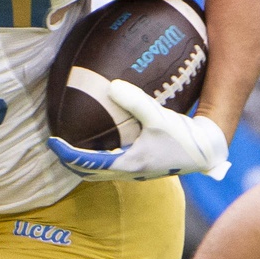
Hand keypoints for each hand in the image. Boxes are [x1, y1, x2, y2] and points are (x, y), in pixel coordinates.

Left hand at [46, 80, 230, 181]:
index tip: (52, 142)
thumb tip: (111, 85)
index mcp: (128, 164)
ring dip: (86, 162)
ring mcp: (136, 172)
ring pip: (101, 172)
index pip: (88, 163)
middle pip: (89, 173)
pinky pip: (114, 165)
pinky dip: (101, 158)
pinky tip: (104, 140)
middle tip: (58, 146)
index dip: (67, 154)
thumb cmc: (184, 136)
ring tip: (75, 145)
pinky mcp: (144, 167)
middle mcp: (129, 172)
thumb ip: (135, 101)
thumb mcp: (158, 116)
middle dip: (71, 162)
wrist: (207, 151)